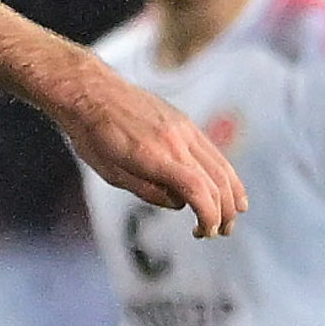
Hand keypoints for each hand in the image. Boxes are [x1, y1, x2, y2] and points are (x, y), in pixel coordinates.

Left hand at [55, 72, 245, 237]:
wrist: (92, 93)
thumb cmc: (93, 136)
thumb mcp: (112, 173)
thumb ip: (148, 191)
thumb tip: (180, 204)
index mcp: (153, 155)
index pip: (196, 189)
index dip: (208, 214)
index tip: (207, 231)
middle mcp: (175, 140)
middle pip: (215, 180)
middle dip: (222, 211)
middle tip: (219, 232)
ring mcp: (184, 129)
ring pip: (221, 165)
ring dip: (231, 194)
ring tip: (232, 216)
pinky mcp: (185, 123)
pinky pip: (213, 152)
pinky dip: (225, 173)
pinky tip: (228, 189)